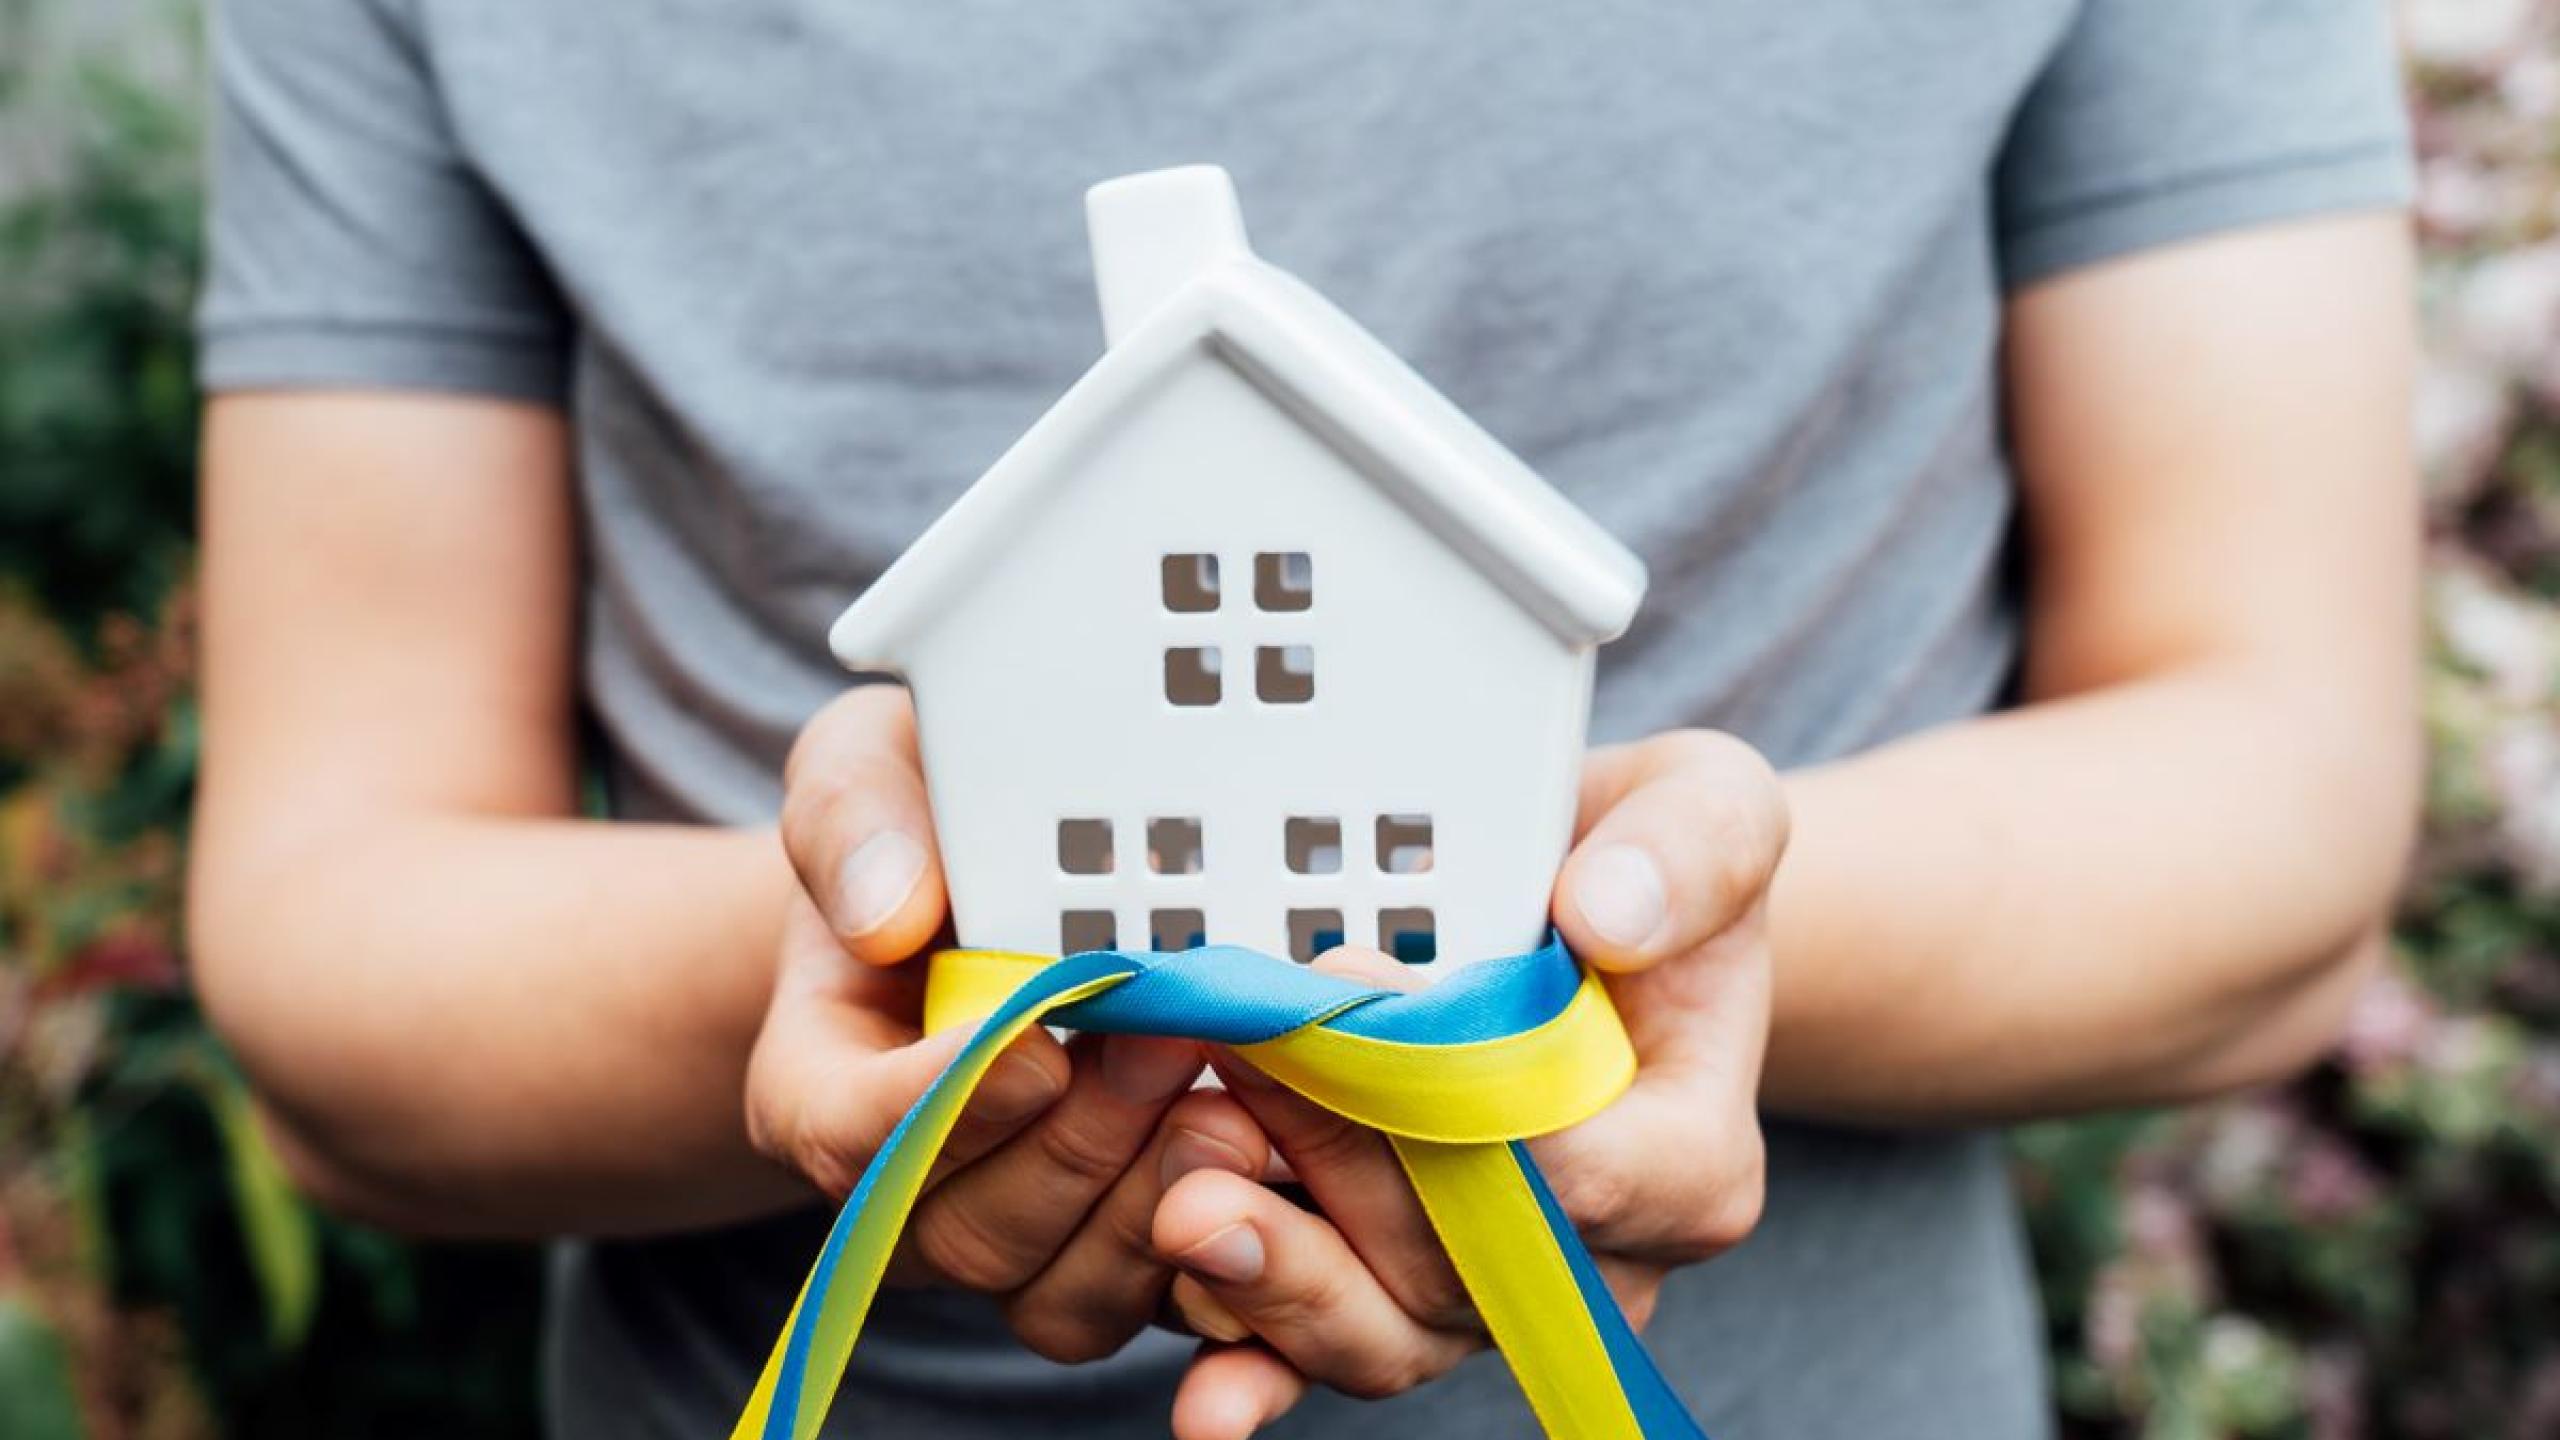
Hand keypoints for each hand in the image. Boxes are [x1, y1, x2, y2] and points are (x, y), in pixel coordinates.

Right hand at [746, 686, 1272, 1361]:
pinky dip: (1225, 1259)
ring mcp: (1018, 1239)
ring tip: (1237, 1108)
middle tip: (1173, 1044)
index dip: (943, 1108)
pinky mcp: (1120, 1256)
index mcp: (819, 1086)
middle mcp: (906, 1193)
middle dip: (1079, 1146)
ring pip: (1064, 1295)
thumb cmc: (924, 819)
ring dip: (1155, 1205)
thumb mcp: (867, 767)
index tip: (1038, 1044)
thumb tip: (886, 915)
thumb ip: (855, 819)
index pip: (849, 1137)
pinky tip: (1282, 1169)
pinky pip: (1160, 1307)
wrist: (998, 879)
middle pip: (968, 1233)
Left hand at [1148, 730, 1785, 1437]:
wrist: (1601, 930)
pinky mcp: (1397, 1303)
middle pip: (1459, 1261)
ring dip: (1275, 1276)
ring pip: (1389, 1338)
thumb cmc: (1652, 870)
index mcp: (1691, 1162)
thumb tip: (1609, 914)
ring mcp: (1493, 1297)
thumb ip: (1688, 852)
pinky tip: (1196, 1390)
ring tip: (1183, 1196)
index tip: (1350, 989)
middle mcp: (1602, 1262)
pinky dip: (1252, 1371)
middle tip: (1228, 1066)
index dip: (1450, 1095)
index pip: (1576, 1173)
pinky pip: (1323, 1362)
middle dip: (1332, 1171)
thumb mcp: (1709, 811)